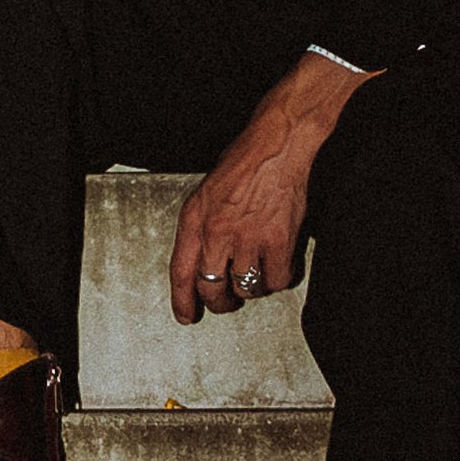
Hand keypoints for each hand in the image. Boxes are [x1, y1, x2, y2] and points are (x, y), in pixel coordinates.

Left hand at [168, 52, 374, 322]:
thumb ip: (201, 227)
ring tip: (255, 274)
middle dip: (220, 302)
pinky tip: (278, 266)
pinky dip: (278, 279)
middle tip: (227, 301)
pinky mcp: (278, 241)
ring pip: (246, 289)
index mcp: (194, 219)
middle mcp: (216, 232)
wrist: (277, 144)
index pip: (180, 272)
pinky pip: (278, 280)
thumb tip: (202, 262)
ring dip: (251, 288)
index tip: (186, 316)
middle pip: (212, 289)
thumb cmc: (243, 162)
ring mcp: (248, 238)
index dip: (182, 301)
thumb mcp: (206, 193)